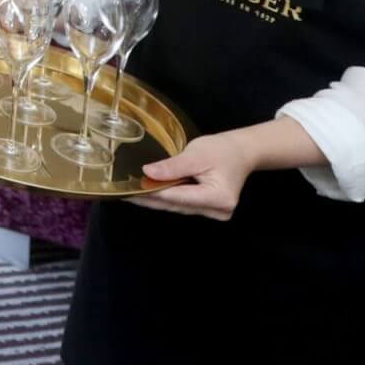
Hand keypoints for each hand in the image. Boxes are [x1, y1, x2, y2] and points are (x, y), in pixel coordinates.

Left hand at [128, 132, 253, 219]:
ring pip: (177, 207)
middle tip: (124, 191)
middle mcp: (218, 211)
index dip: (152, 192)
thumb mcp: (196, 154)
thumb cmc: (221, 150)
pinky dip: (167, 197)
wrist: (240, 152)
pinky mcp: (209, 210)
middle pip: (175, 205)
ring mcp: (214, 214)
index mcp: (218, 198)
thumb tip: (148, 174)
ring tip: (132, 191)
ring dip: (156, 198)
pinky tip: (150, 191)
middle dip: (150, 197)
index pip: (177, 197)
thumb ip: (173, 167)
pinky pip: (182, 205)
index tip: (129, 189)